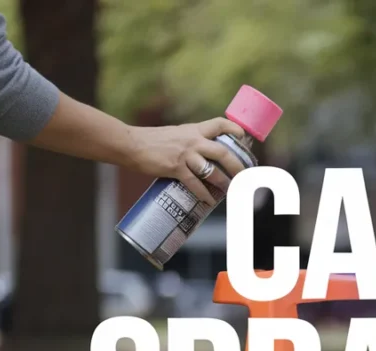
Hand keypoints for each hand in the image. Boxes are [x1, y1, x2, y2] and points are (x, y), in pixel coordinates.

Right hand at [124, 118, 247, 205]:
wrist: (131, 144)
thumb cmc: (153, 140)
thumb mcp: (177, 133)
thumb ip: (192, 140)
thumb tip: (206, 153)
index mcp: (194, 130)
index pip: (219, 123)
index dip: (234, 129)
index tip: (244, 137)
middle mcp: (193, 141)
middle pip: (223, 152)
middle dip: (237, 166)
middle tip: (244, 175)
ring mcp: (185, 155)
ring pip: (212, 172)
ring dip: (224, 184)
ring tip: (230, 191)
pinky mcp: (176, 168)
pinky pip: (195, 184)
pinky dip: (204, 195)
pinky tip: (210, 201)